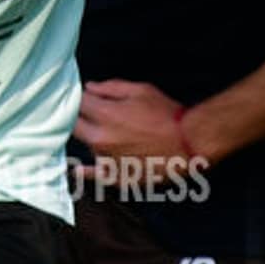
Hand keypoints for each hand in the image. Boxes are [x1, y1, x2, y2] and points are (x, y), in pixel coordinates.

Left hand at [73, 79, 198, 185]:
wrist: (190, 143)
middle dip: (79, 116)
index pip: (78, 103)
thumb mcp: (140, 90)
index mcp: (105, 115)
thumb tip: (90, 88)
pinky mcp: (118, 175)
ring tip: (111, 133)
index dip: (82, 97)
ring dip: (92, 138)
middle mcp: (101, 138)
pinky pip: (98, 175)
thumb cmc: (167, 115)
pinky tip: (78, 169)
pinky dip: (88, 172)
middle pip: (75, 125)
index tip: (86, 97)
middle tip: (89, 113)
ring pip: (88, 146)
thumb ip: (111, 88)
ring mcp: (108, 159)